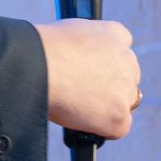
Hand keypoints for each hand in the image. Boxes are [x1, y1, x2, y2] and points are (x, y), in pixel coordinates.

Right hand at [34, 19, 139, 139]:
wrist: (33, 65)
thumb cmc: (37, 49)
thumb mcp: (66, 32)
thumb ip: (83, 46)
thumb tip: (78, 63)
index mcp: (113, 33)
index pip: (122, 47)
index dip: (105, 62)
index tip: (90, 71)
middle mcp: (127, 59)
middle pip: (126, 78)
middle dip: (107, 86)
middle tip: (78, 92)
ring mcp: (126, 88)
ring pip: (124, 103)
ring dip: (105, 107)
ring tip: (73, 105)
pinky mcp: (119, 115)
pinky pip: (118, 128)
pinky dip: (101, 128)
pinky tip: (79, 119)